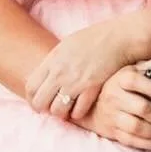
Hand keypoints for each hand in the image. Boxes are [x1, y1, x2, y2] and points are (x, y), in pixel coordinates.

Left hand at [24, 20, 150, 123]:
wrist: (120, 38)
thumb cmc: (96, 38)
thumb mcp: (69, 44)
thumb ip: (55, 60)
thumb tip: (46, 73)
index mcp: (53, 60)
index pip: (31, 86)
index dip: (32, 99)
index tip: (38, 103)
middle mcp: (60, 72)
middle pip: (40, 101)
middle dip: (43, 109)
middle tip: (50, 110)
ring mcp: (75, 81)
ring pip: (57, 110)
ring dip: (61, 113)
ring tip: (67, 111)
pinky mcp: (91, 89)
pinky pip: (78, 111)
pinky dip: (78, 113)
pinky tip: (81, 109)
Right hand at [71, 58, 150, 151]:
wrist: (90, 103)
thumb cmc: (118, 84)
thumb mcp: (136, 70)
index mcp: (121, 79)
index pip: (136, 81)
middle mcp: (114, 97)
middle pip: (141, 108)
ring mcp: (112, 115)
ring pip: (137, 127)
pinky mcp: (112, 131)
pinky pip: (131, 140)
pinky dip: (148, 144)